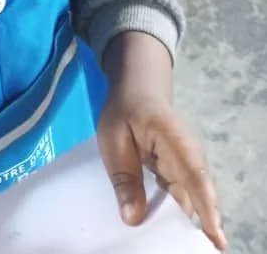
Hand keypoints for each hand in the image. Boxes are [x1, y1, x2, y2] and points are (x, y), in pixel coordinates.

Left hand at [98, 90, 225, 249]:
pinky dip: (172, 215)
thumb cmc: (124, 112)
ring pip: (190, 201)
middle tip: (179, 248)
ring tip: (167, 244)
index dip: (206, 207)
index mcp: (175, 138)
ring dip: (180, 223)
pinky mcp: (182, 174)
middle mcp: (190, 155)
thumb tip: (134, 218)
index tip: (215, 235)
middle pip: (197, 195)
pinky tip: (159, 230)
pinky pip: (181, 198)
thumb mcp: (114, 139)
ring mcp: (188, 165)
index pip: (195, 174)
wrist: (137, 92)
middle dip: (195, 225)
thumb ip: (124, 176)